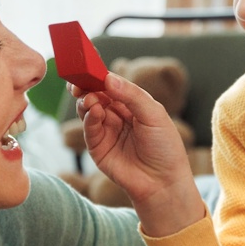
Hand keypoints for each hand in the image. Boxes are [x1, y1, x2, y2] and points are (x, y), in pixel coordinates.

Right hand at [70, 73, 204, 235]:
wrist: (163, 182)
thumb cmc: (165, 147)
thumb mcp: (154, 114)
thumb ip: (131, 95)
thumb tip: (108, 78)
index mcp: (131, 103)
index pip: (111, 83)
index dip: (99, 74)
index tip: (88, 63)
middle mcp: (116, 114)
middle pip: (95, 93)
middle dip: (86, 85)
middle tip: (79, 78)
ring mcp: (105, 130)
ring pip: (88, 108)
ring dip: (86, 99)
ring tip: (90, 96)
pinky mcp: (97, 147)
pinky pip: (89, 127)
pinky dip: (89, 117)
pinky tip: (94, 110)